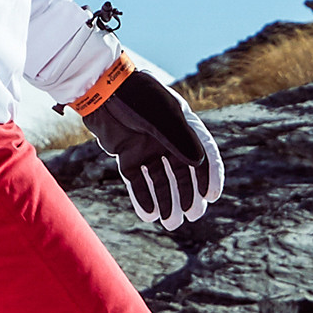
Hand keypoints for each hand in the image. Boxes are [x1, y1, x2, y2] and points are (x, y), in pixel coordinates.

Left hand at [82, 71, 222, 230]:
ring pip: (161, 181)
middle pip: (183, 173)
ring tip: (172, 223)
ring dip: (167, 202)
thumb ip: (180, 140)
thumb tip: (199, 165)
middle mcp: (168, 140)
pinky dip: (143, 198)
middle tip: (192, 215)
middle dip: (189, 195)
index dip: (210, 176)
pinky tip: (149, 214)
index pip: (203, 154)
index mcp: (183, 126)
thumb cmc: (136, 97)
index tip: (210, 196)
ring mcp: (147, 148)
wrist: (102, 89)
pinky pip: (138, 181)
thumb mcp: (163, 116)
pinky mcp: (127, 155)